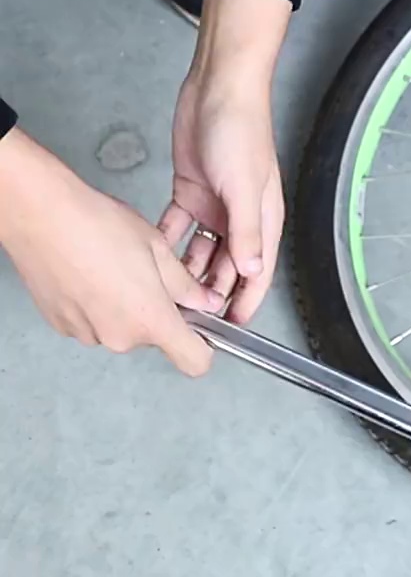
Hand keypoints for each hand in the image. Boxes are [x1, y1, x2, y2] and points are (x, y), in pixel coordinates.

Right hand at [0, 129, 223, 375]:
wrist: (39, 214)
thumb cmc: (98, 226)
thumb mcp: (159, 249)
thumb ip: (187, 285)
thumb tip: (205, 301)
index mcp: (151, 320)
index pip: (194, 362)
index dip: (203, 348)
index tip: (202, 331)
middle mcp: (119, 337)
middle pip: (154, 338)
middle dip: (158, 312)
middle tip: (150, 275)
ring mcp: (88, 334)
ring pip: (123, 329)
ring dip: (127, 308)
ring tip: (115, 269)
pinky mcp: (62, 325)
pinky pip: (95, 323)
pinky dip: (99, 306)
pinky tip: (92, 274)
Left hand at [162, 70, 283, 323]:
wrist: (218, 90)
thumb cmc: (243, 133)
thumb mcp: (246, 188)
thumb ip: (247, 233)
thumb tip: (251, 272)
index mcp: (262, 222)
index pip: (258, 272)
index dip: (247, 300)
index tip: (232, 325)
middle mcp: (240, 220)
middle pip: (228, 267)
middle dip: (213, 290)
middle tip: (192, 314)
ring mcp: (215, 208)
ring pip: (202, 252)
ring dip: (189, 271)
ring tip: (171, 291)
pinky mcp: (191, 193)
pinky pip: (178, 228)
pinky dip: (170, 242)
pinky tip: (156, 257)